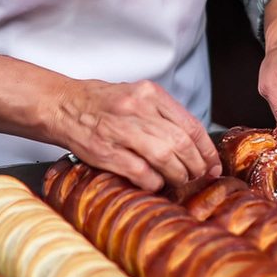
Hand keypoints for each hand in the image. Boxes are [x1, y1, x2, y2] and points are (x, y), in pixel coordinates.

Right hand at [50, 78, 221, 191]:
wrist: (63, 105)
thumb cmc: (102, 103)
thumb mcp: (137, 95)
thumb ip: (163, 114)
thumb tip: (194, 143)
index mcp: (149, 93)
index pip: (190, 124)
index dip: (206, 150)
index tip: (213, 165)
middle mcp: (137, 108)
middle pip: (181, 142)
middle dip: (196, 166)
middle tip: (198, 176)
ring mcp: (121, 130)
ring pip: (165, 157)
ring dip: (178, 175)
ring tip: (179, 181)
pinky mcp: (106, 152)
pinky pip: (141, 172)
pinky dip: (154, 182)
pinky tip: (156, 183)